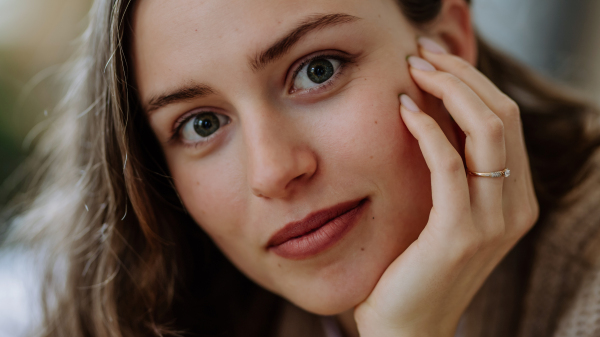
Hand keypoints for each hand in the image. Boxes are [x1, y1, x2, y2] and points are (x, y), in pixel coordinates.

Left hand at [353, 38, 538, 336]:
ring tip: (414, 70)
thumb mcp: (441, 210)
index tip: (436, 59)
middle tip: (424, 54)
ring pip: (487, 131)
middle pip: (503, 116)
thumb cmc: (414, 265)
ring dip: (450, 91)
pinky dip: (427, 129)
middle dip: (463, 76)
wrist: (407, 327)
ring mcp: (492, 222)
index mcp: (514, 198)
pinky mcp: (459, 234)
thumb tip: (429, 112)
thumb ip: (449, 169)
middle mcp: (514, 207)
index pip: (506, 120)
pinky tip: (403, 109)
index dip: (473, 81)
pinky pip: (448, 165)